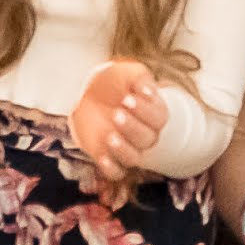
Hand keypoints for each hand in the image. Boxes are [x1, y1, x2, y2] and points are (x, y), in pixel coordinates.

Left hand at [67, 58, 170, 181]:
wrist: (85, 92)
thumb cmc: (112, 81)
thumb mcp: (128, 72)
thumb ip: (140, 79)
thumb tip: (149, 90)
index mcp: (153, 113)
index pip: (159, 118)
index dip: (145, 111)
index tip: (128, 98)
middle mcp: (144, 133)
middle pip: (148, 139)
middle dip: (133, 127)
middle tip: (116, 113)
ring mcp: (127, 147)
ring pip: (134, 159)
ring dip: (124, 149)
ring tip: (110, 136)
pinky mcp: (108, 158)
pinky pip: (116, 172)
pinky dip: (111, 168)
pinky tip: (102, 156)